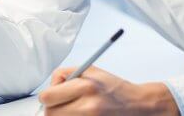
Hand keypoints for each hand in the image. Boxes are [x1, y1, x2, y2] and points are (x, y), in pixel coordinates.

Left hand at [38, 66, 179, 115]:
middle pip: (50, 114)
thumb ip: (65, 75)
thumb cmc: (113, 87)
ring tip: (75, 110)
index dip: (48, 96)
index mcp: (85, 87)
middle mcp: (88, 107)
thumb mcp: (90, 71)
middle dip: (53, 109)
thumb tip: (49, 86)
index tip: (55, 95)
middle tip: (64, 105)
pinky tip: (82, 115)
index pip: (46, 97)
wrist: (137, 105)